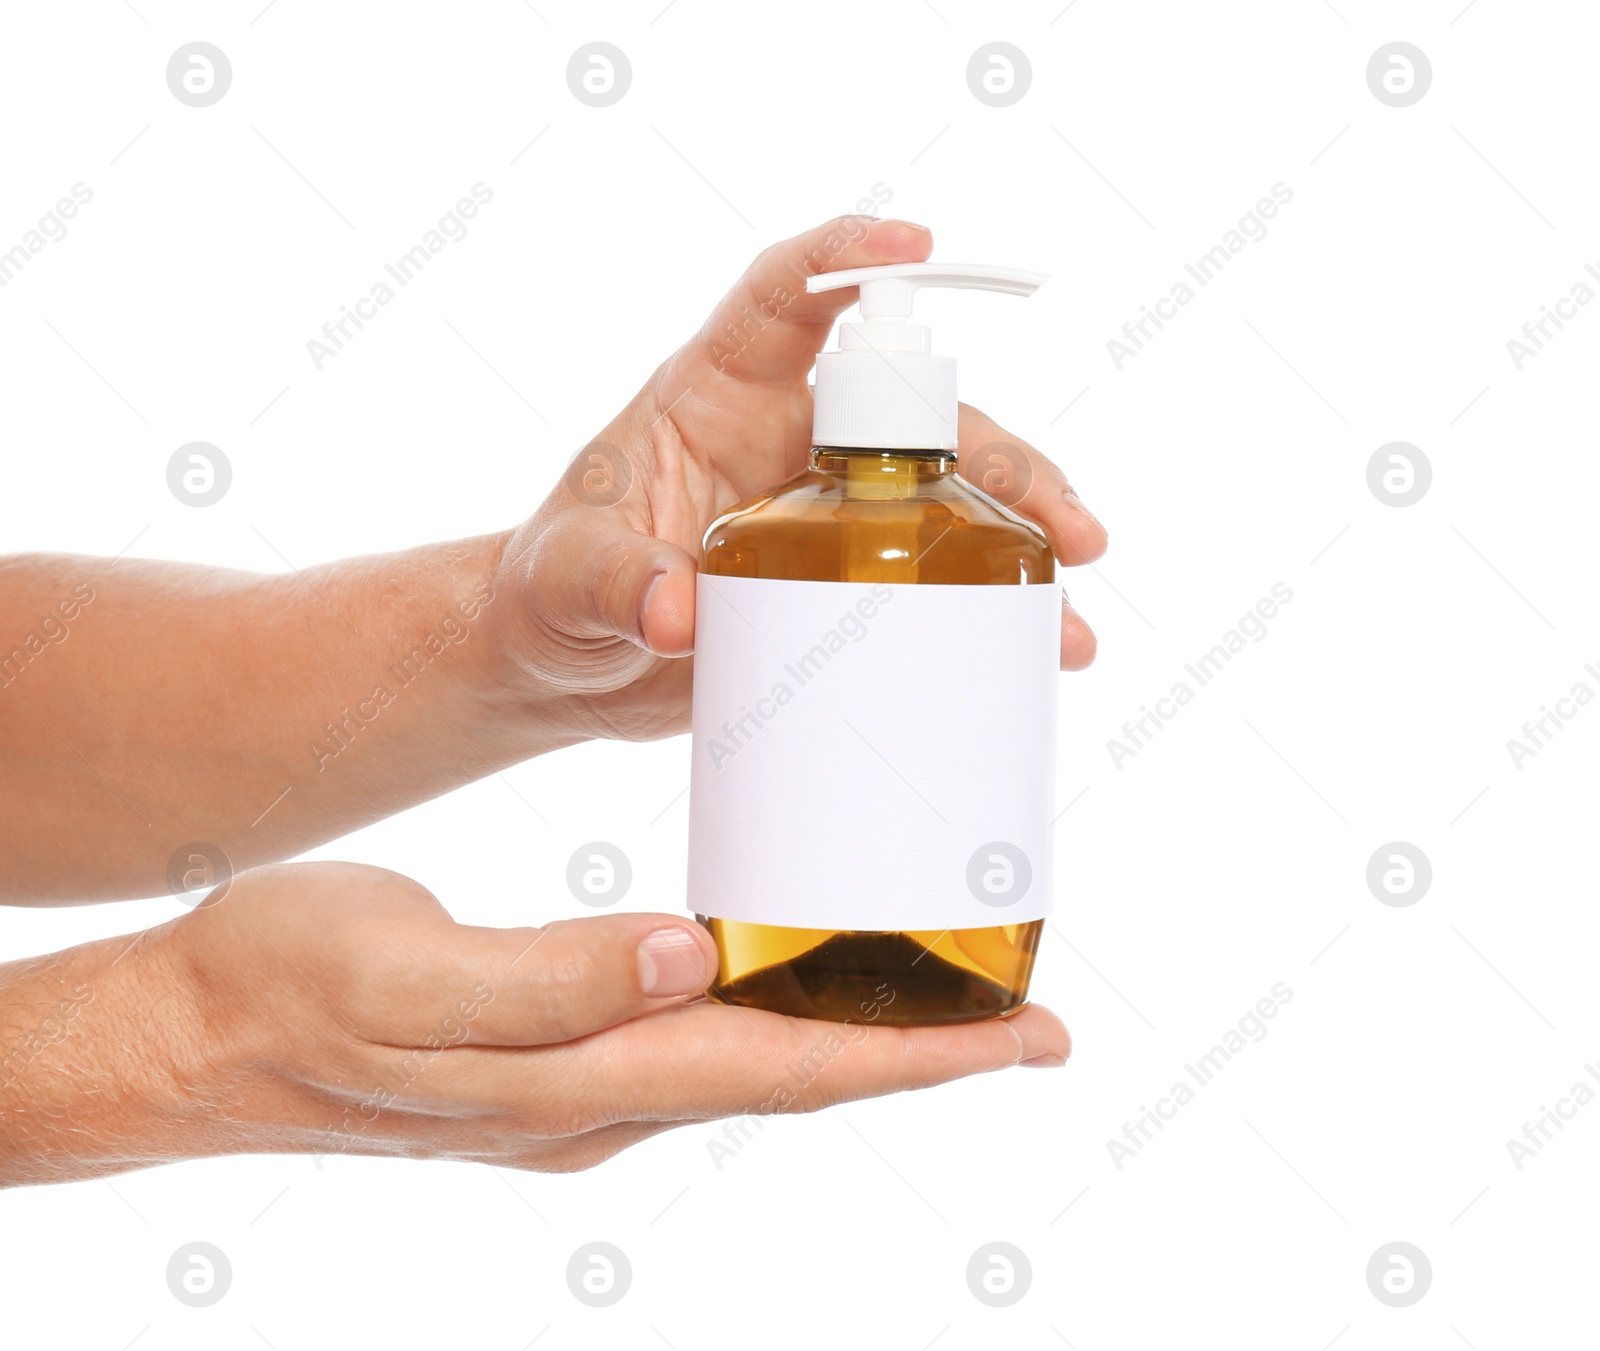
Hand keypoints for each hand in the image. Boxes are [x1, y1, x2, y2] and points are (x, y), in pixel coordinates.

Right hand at [0, 862, 1066, 1180]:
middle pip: (796, 1077)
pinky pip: (700, 1046)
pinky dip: (773, 1019)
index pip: (788, 1069)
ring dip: (856, 1040)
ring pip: (755, 1067)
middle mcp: (599, 1099)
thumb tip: (692, 955)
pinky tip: (787, 978)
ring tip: (943, 999)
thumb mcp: (400, 971)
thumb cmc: (285, 985)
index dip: (916, 1056)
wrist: (193, 1034)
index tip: (1028, 1041)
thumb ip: (548, 978)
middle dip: (921, 1056)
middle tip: (1029, 1025)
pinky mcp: (551, 1064)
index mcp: (579, 1076)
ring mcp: (576, 1091)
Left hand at [492, 216, 1107, 740]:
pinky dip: (990, 607)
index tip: (917, 246)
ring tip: (1066, 623)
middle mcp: (789, 437)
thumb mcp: (566, 582)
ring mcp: (826, 511)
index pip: (786, 299)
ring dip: (1020, 542)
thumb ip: (613, 584)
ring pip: (948, 496)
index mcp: (716, 394)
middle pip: (914, 418)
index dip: (848, 255)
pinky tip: (1045, 648)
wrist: (567, 666)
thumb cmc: (551, 594)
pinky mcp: (842, 580)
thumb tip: (678, 616)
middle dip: (1003, 462)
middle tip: (1065, 530)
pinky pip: (932, 576)